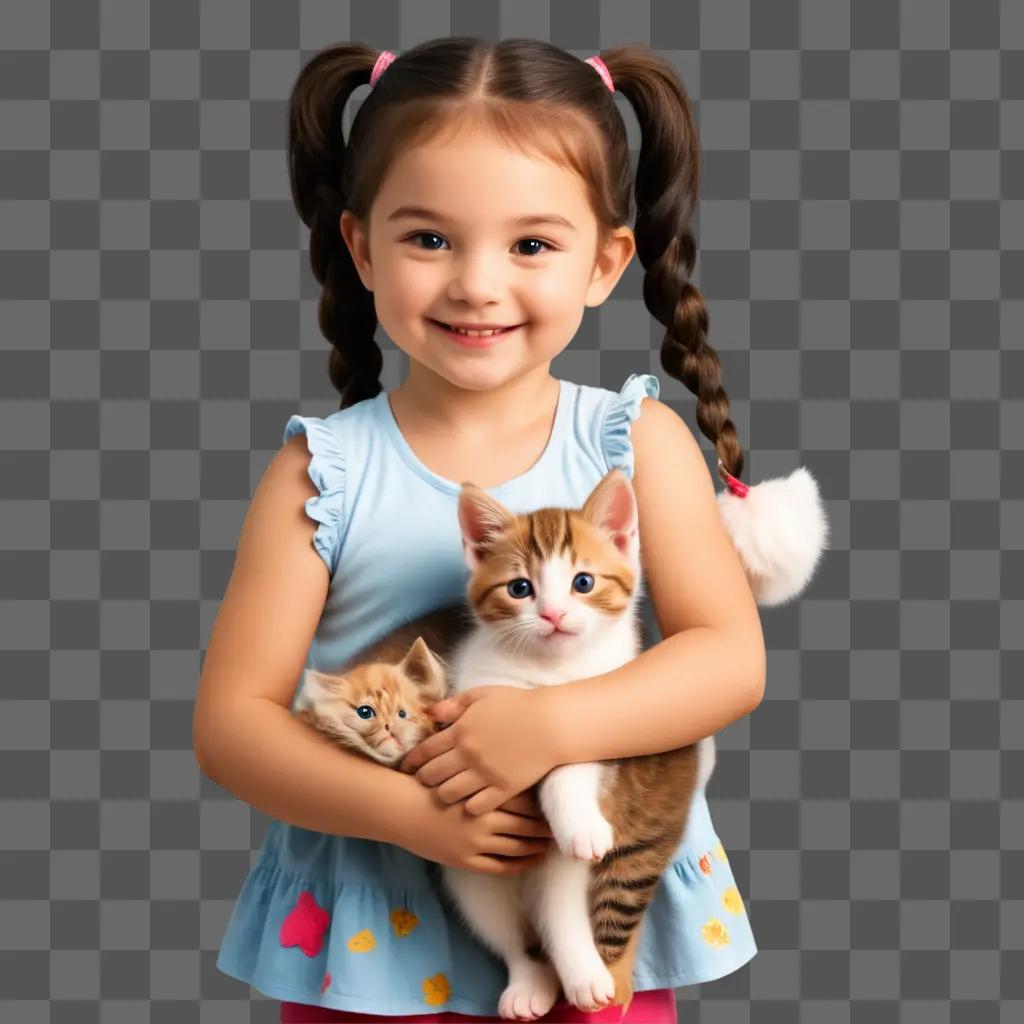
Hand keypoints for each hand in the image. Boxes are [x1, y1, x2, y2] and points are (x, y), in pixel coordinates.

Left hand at [397, 685, 560, 815]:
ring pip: (448, 795)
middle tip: (425, 782)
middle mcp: (468, 754)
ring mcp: (485, 774)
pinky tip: (470, 802)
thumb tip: (431, 713)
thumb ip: (455, 704)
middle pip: (431, 775)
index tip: (407, 768)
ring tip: (445, 794)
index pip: (425, 751)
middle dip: (424, 780)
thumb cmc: (518, 705)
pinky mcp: (503, 789)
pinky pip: (475, 807)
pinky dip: (468, 807)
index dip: (412, 762)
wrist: (552, 723)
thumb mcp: (483, 695)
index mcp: (461, 731)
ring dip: (443, 795)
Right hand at [397, 778, 554, 875]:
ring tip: (551, 846)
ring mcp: (476, 843)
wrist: (401, 808)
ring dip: (537, 848)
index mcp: (484, 794)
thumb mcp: (458, 767)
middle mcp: (484, 819)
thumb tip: (513, 762)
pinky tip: (531, 861)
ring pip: (517, 848)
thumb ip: (485, 767)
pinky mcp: (466, 861)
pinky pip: (501, 867)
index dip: (544, 807)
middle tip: (562, 829)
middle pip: (527, 826)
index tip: (557, 807)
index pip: (525, 802)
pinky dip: (520, 865)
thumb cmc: (431, 783)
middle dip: (546, 829)